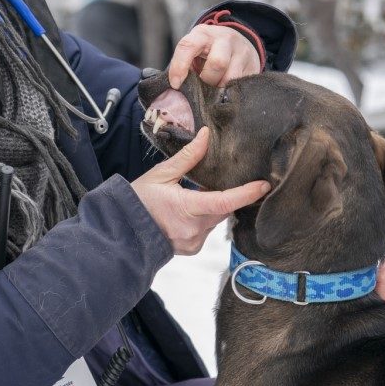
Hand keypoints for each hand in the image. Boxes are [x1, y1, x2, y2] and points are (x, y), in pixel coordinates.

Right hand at [132, 127, 270, 254]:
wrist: (122, 229)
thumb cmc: (137, 201)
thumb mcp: (161, 174)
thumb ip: (188, 157)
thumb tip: (206, 136)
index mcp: (187, 208)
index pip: (225, 201)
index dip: (246, 193)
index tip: (263, 186)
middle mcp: (194, 229)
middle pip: (223, 209)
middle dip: (221, 197)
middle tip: (206, 186)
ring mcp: (193, 242)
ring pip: (215, 221)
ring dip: (210, 209)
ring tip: (186, 202)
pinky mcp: (191, 249)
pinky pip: (206, 231)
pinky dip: (201, 221)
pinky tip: (183, 216)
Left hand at [168, 23, 260, 89]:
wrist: (239, 43)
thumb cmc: (207, 52)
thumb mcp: (194, 52)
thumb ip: (182, 65)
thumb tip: (173, 88)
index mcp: (203, 34)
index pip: (188, 46)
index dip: (179, 66)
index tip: (176, 84)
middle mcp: (225, 39)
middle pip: (217, 62)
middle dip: (207, 79)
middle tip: (203, 85)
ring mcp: (242, 51)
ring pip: (230, 77)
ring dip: (219, 88)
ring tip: (214, 89)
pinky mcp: (253, 65)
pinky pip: (240, 84)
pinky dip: (229, 92)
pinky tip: (224, 91)